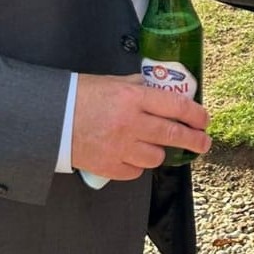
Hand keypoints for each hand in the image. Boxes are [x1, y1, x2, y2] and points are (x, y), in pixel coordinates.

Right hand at [71, 73, 209, 179]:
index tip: (204, 120)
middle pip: (174, 135)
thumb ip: (138, 87)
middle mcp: (130, 123)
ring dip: (160, 151)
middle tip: (203, 143)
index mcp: (133, 97)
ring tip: (155, 145)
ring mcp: (120, 148)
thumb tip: (161, 89)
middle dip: (195, 140)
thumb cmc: (79, 96)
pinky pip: (136, 171)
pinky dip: (137, 164)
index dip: (196, 115)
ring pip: (157, 157)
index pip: (177, 106)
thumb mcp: (112, 82)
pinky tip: (131, 155)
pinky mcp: (109, 167)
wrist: (49, 118)